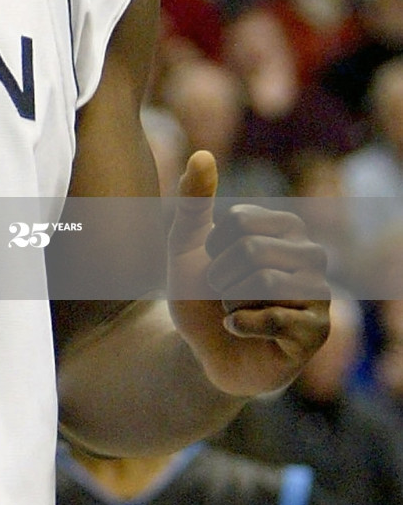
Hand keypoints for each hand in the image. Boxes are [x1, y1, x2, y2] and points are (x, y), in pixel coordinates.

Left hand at [166, 151, 329, 396]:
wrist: (201, 350)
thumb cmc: (200, 293)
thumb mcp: (185, 243)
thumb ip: (192, 199)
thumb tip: (201, 154)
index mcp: (286, 227)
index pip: (241, 221)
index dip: (213, 247)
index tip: (215, 263)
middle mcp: (312, 256)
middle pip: (252, 251)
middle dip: (221, 278)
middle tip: (223, 294)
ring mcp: (319, 295)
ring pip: (263, 283)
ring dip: (231, 301)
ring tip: (235, 310)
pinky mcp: (316, 332)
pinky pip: (274, 319)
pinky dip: (239, 324)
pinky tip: (237, 328)